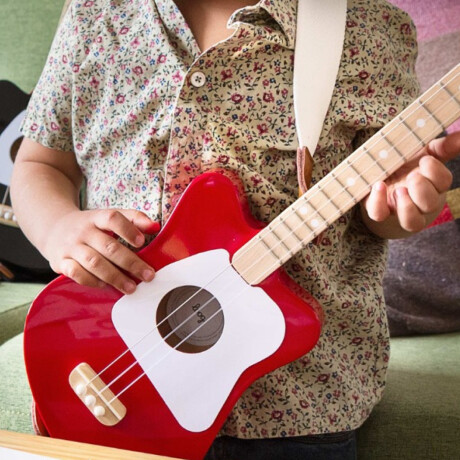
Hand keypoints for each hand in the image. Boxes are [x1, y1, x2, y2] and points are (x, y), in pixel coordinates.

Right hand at [44, 209, 159, 293]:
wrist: (53, 227)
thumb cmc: (90, 226)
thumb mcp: (107, 216)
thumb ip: (133, 219)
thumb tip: (155, 226)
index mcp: (96, 217)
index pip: (112, 218)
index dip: (128, 229)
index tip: (142, 242)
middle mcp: (83, 231)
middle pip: (108, 247)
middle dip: (130, 263)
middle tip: (148, 275)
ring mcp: (71, 247)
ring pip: (94, 262)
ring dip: (115, 277)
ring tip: (131, 287)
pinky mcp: (61, 262)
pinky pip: (77, 274)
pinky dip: (93, 281)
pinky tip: (106, 285)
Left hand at [362, 131, 459, 237]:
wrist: (379, 175)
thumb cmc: (407, 163)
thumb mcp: (424, 151)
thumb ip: (443, 146)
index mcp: (433, 183)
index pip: (444, 182)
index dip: (436, 173)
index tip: (425, 160)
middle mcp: (419, 201)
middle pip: (430, 204)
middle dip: (423, 191)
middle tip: (413, 177)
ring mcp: (399, 209)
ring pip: (411, 221)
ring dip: (406, 207)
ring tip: (399, 190)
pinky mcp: (379, 210)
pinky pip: (379, 214)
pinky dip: (378, 202)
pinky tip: (378, 186)